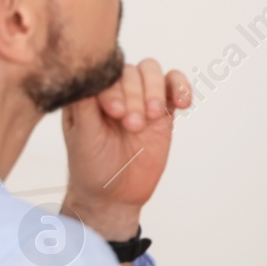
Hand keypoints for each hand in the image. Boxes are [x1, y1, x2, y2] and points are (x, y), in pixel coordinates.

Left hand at [62, 59, 191, 241]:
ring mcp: (141, 98)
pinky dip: (182, 88)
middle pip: (132, 71)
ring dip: (155, 92)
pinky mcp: (163, 109)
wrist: (115, 194)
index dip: (114, 89)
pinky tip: (183, 103)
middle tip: (134, 125)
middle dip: (136, 96)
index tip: (115, 113)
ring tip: (153, 117)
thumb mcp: (83, 137)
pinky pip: (175, 85)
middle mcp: (115, 90)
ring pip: (153, 72)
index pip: (106, 74)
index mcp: (91, 93)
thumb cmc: (92, 166)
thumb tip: (87, 75)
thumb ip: (85, 105)